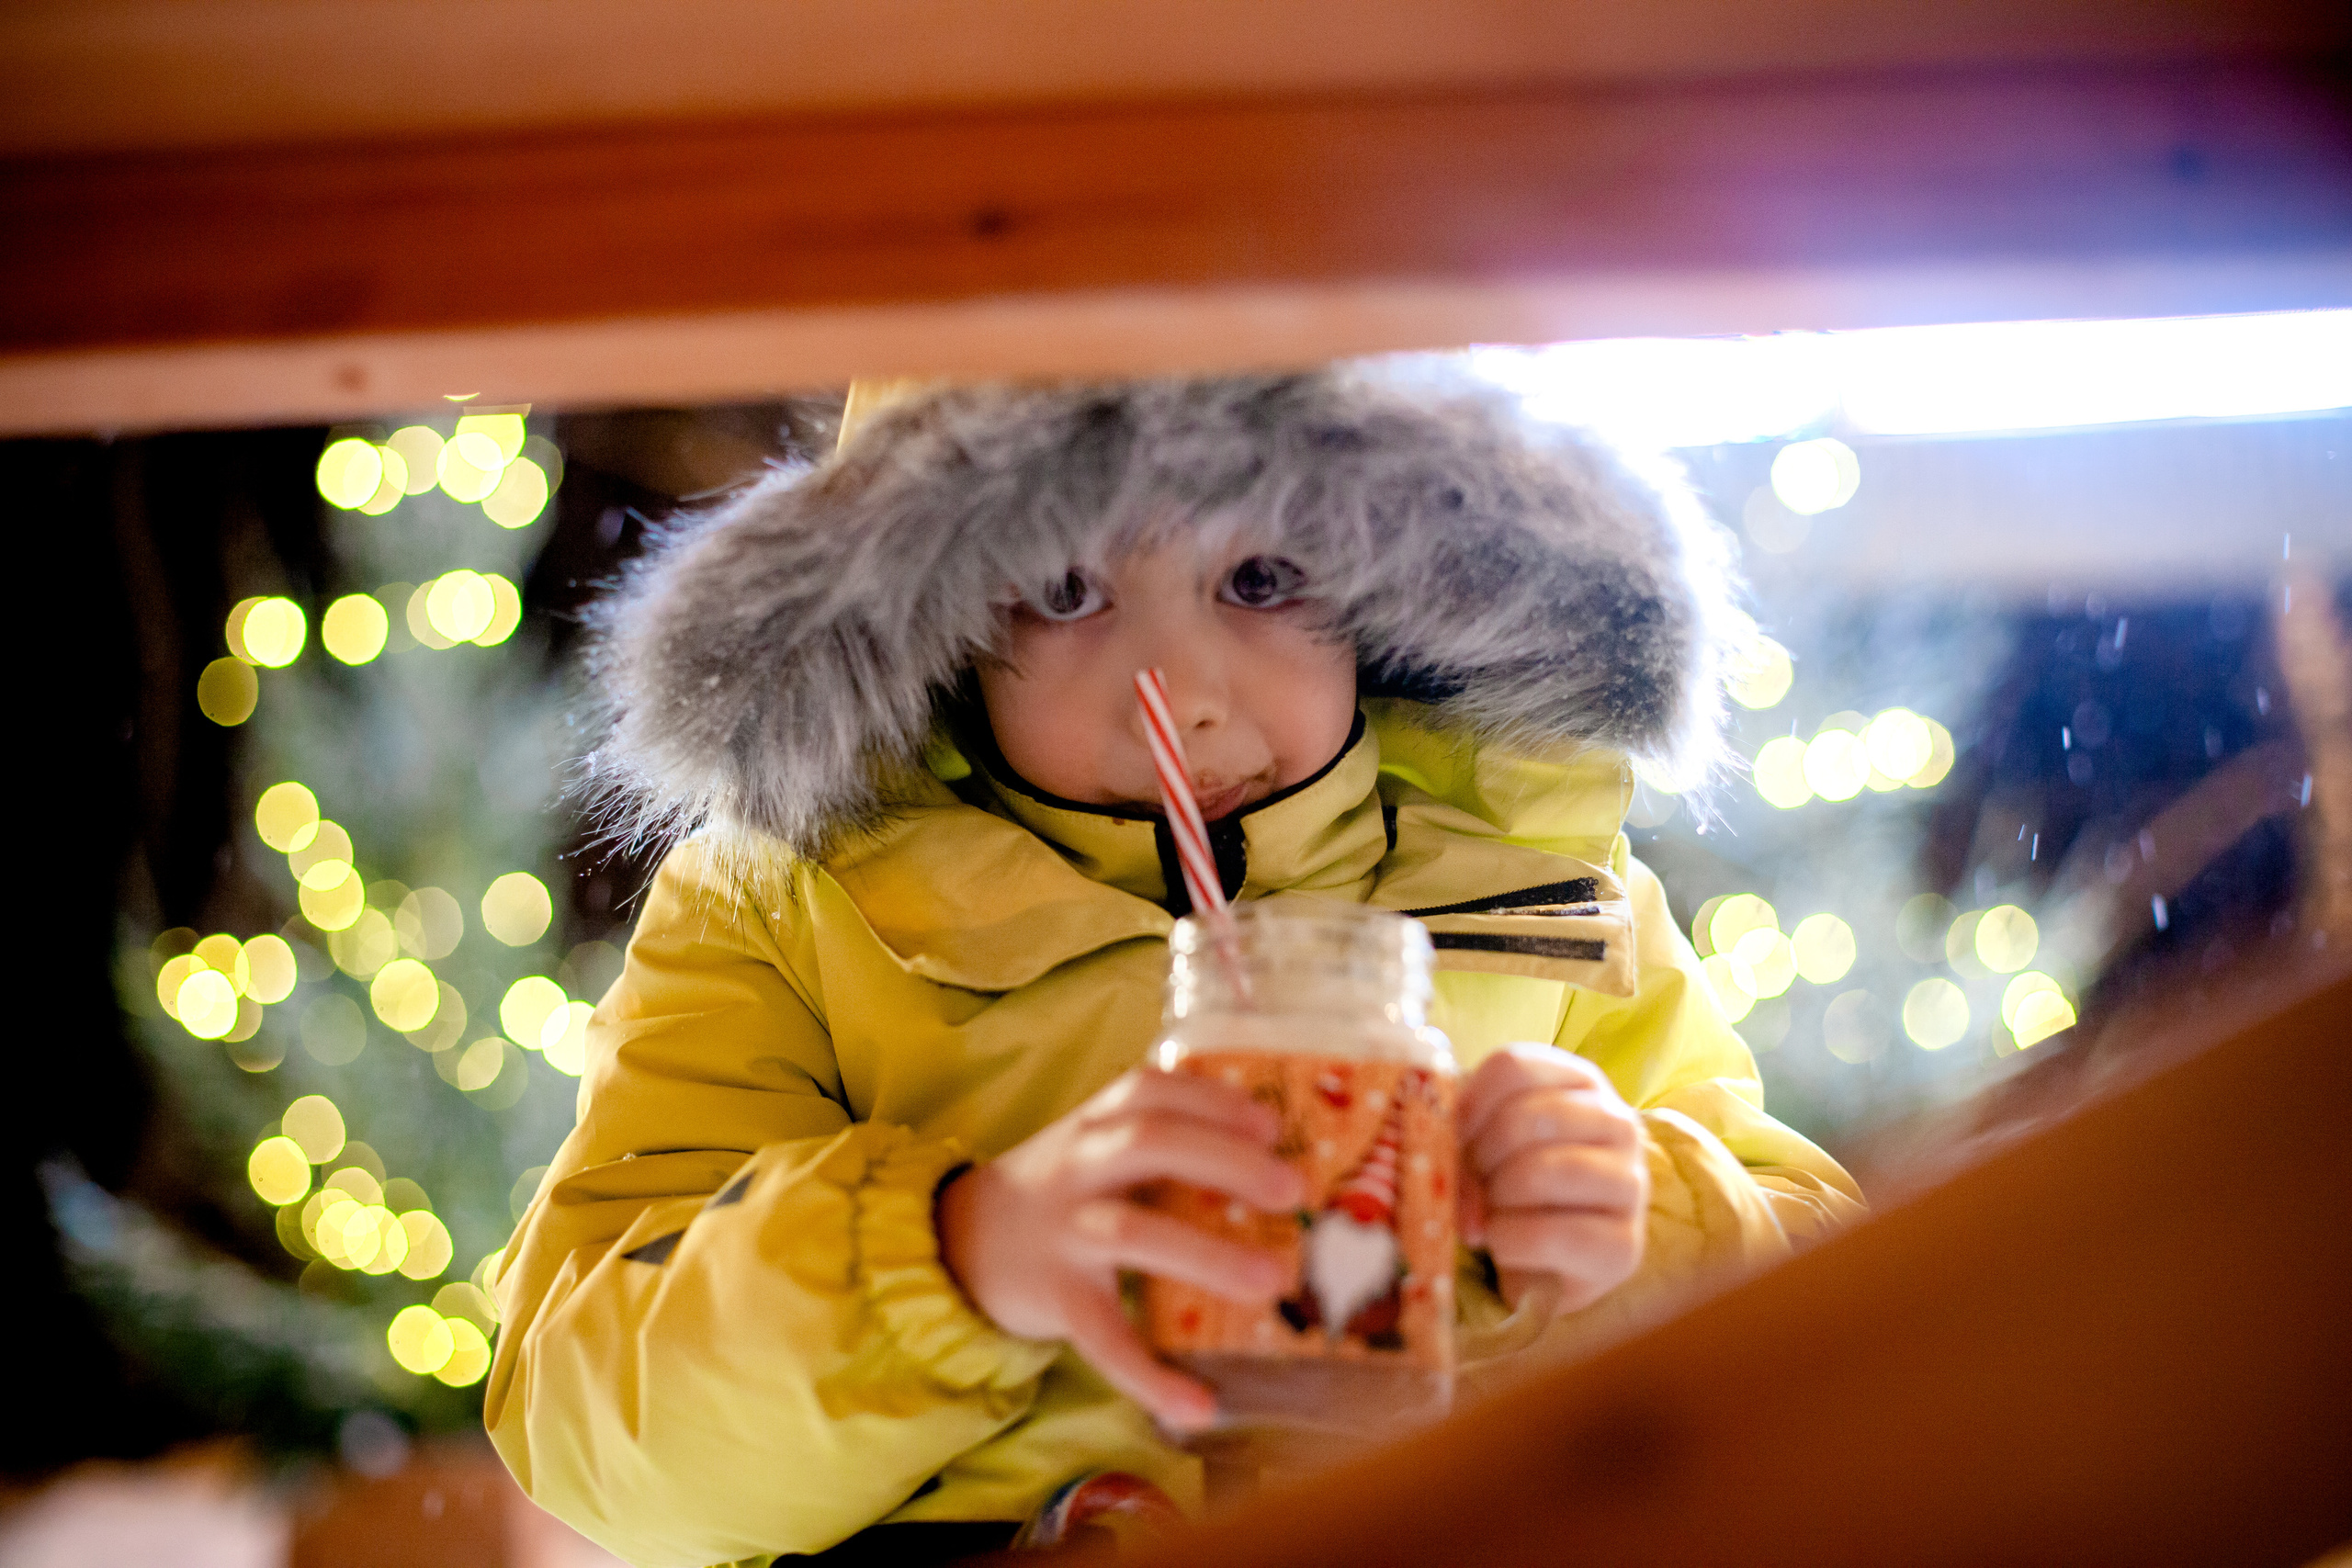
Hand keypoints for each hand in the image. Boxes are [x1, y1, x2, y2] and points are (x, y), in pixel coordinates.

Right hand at [935, 1070, 1302, 1430]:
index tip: (1273, 1124)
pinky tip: (1200, 1406)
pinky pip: (1104, 1339)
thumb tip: (1278, 1164)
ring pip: (1133, 1231)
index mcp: (1096, 1122)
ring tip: (1273, 1281)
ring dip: (1207, 1254)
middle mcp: (1078, 1166)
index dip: (1214, 1100)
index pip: (1153, 1089)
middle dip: (1225, 1159)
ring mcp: (1065, 1230)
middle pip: (1149, 1143)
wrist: (961, 1239)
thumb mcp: (1097, 1146)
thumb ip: (1165, 1142)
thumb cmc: (1063, 1189)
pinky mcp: (1056, 1297)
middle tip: (1292, 1189)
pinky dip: (1151, 1376)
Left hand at [1457, 1044, 1647, 1317]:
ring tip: (1487, 1216)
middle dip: (1479, 1158)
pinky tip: (1502, 1244)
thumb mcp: (1488, 1145)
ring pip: (1543, 1172)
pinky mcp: (1625, 1245)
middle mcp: (1617, 1122)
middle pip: (1525, 1117)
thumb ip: (1465, 1130)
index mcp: (1580, 1081)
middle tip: (1467, 1188)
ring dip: (1496, 1199)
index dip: (1468, 1105)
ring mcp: (1630, 1183)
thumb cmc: (1513, 1190)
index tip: (1452, 1139)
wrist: (1548, 1263)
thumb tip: (1439, 1153)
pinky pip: (1552, 1234)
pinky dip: (1509, 1242)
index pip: (1513, 1067)